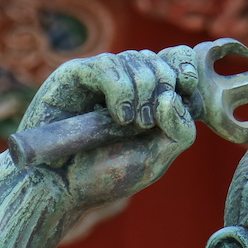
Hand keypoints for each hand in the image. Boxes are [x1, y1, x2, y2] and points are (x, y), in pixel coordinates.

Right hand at [19, 46, 200, 211]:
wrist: (59, 188)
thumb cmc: (104, 176)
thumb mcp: (155, 159)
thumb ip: (180, 131)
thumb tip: (173, 96)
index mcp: (148, 99)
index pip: (175, 61)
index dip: (185, 67)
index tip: (188, 88)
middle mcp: (125, 83)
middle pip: (157, 61)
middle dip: (162, 87)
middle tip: (148, 124)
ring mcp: (99, 77)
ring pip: (135, 60)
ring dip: (142, 93)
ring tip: (130, 124)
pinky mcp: (74, 74)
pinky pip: (107, 66)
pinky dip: (120, 90)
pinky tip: (118, 117)